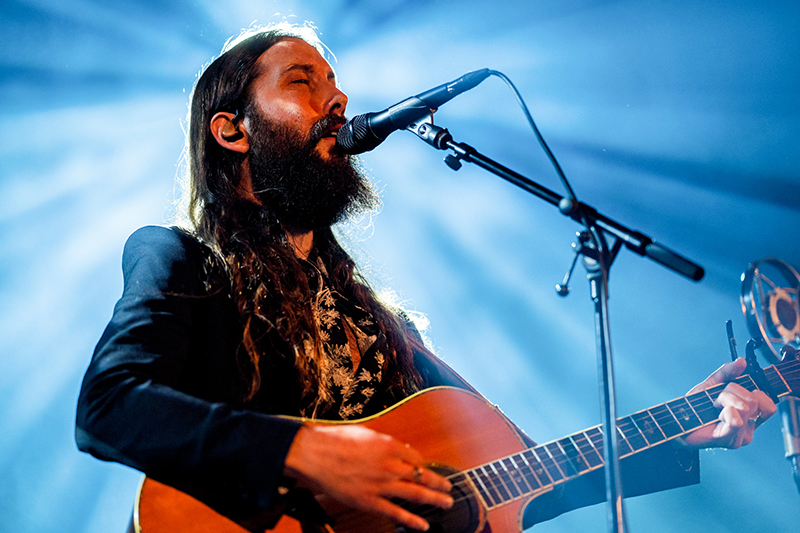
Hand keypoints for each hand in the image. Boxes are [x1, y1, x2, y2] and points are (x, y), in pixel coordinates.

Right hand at [283, 424, 452, 530]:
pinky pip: (395, 513)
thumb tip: (398, 448)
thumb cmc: (336, 440)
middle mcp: (390, 465)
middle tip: (449, 486)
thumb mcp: (366, 433)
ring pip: (415, 493)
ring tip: (446, 502)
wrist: (315, 454)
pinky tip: (422, 525)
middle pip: (422, 475)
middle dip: (438, 482)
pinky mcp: (369, 501)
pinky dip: (411, 520)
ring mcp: (381, 485)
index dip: (422, 464)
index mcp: (390, 446)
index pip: (416, 457)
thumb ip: (384, 443)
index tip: (425, 468)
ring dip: (434, 499)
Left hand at [680, 358, 775, 448]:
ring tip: (714, 407)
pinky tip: (717, 415)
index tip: (737, 390)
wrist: (679, 419)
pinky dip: (726, 412)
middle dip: (732, 392)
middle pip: (753, 400)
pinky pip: (736, 421)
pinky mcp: (727, 440)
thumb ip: (728, 372)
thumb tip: (741, 362)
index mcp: (749, 416)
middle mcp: (748, 428)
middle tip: (717, 399)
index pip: (769, 406)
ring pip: (744, 408)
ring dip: (724, 400)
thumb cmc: (697, 405)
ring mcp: (739, 436)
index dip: (757, 393)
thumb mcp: (713, 384)